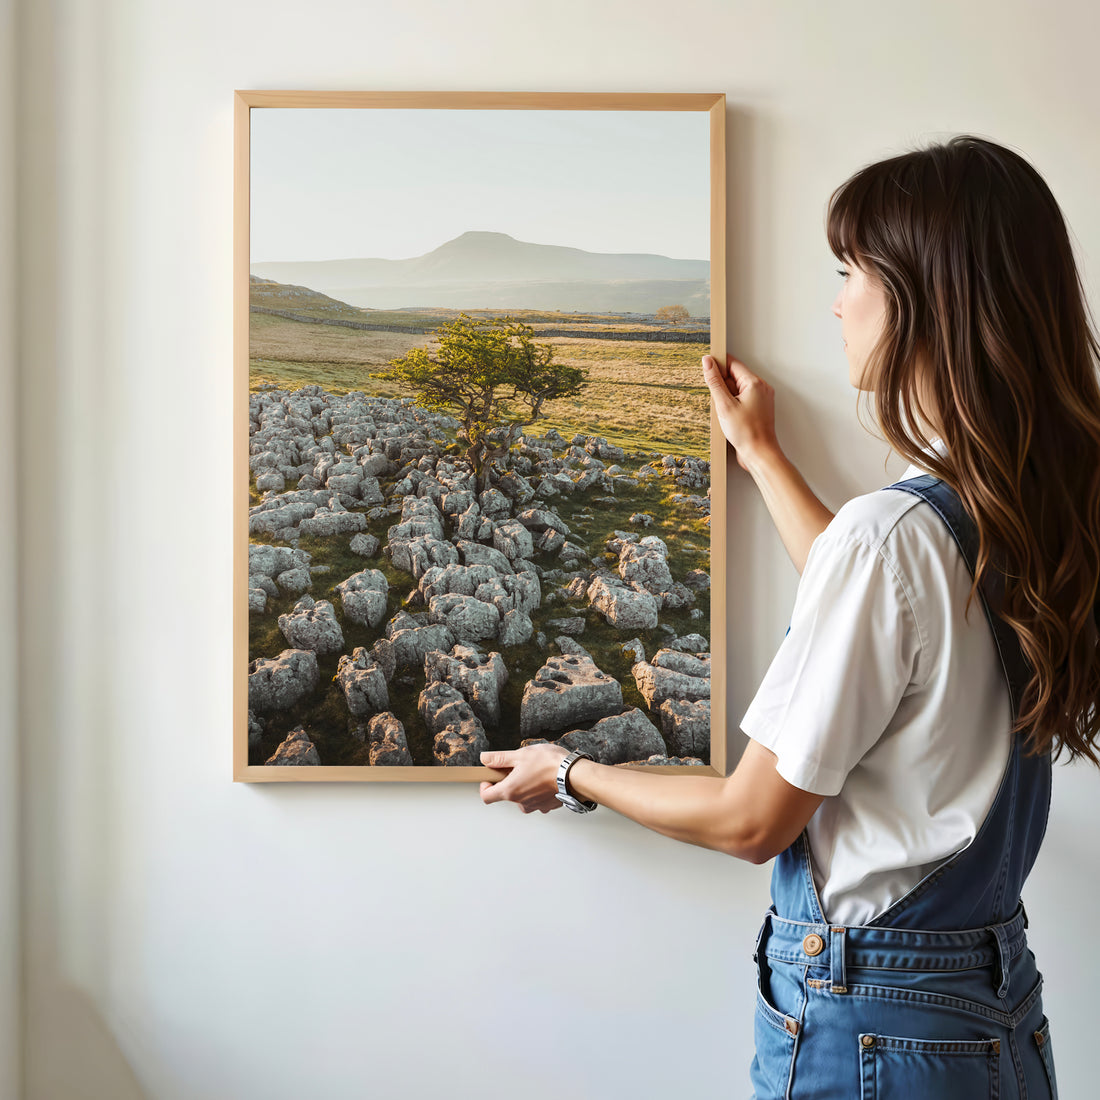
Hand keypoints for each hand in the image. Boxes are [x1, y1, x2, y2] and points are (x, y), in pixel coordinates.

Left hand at [479, 743, 570, 813]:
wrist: (575, 775)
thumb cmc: (550, 764)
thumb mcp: (520, 754)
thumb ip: (499, 758)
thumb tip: (485, 758)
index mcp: (510, 790)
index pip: (486, 796)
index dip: (485, 786)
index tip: (490, 776)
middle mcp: (521, 802)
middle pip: (506, 795)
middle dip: (509, 781)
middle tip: (518, 767)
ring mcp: (535, 806)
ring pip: (522, 797)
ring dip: (524, 785)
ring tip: (535, 770)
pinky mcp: (547, 805)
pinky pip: (537, 798)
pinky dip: (538, 790)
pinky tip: (545, 778)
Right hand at [702, 353, 779, 471]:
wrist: (759, 454)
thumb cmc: (746, 432)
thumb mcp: (724, 405)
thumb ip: (715, 382)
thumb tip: (708, 362)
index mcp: (755, 383)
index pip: (733, 364)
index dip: (718, 365)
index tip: (706, 368)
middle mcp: (761, 388)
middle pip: (735, 376)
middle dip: (722, 385)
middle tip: (718, 401)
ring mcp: (761, 398)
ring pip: (738, 389)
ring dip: (727, 397)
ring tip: (725, 412)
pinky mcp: (758, 408)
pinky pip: (742, 399)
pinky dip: (733, 404)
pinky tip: (729, 417)